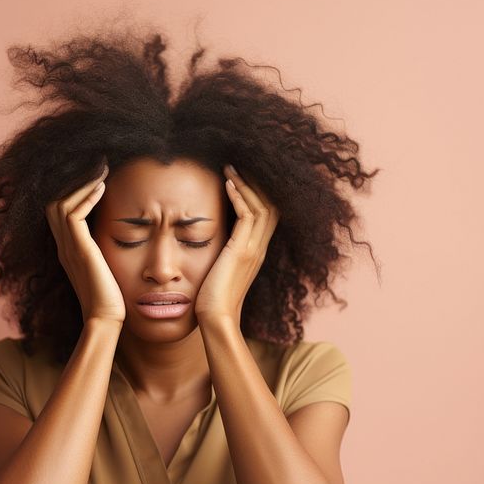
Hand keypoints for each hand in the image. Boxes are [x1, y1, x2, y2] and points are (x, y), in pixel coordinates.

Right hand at [44, 165, 125, 324]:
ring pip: (61, 204)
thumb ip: (102, 249)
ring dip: (81, 185)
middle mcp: (63, 246)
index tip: (95, 177)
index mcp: (67, 248)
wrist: (105, 318)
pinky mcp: (79, 250)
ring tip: (101, 171)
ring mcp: (68, 248)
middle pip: (54, 202)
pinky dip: (85, 198)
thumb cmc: (111, 296)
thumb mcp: (104, 265)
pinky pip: (73, 215)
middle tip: (97, 167)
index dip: (73, 191)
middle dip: (74, 182)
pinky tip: (102, 188)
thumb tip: (117, 231)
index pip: (59, 211)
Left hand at [194, 163, 279, 323]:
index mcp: (257, 250)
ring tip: (230, 167)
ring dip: (246, 184)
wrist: (216, 319)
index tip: (243, 174)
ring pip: (262, 205)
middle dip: (257, 182)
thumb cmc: (212, 297)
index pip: (268, 213)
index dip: (260, 191)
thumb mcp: (221, 268)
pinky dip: (239, 197)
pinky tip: (227, 184)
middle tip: (240, 163)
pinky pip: (248, 216)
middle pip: (272, 204)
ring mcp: (253, 249)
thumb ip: (223, 251)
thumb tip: (212, 236)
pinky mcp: (241, 251)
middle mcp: (260, 247)